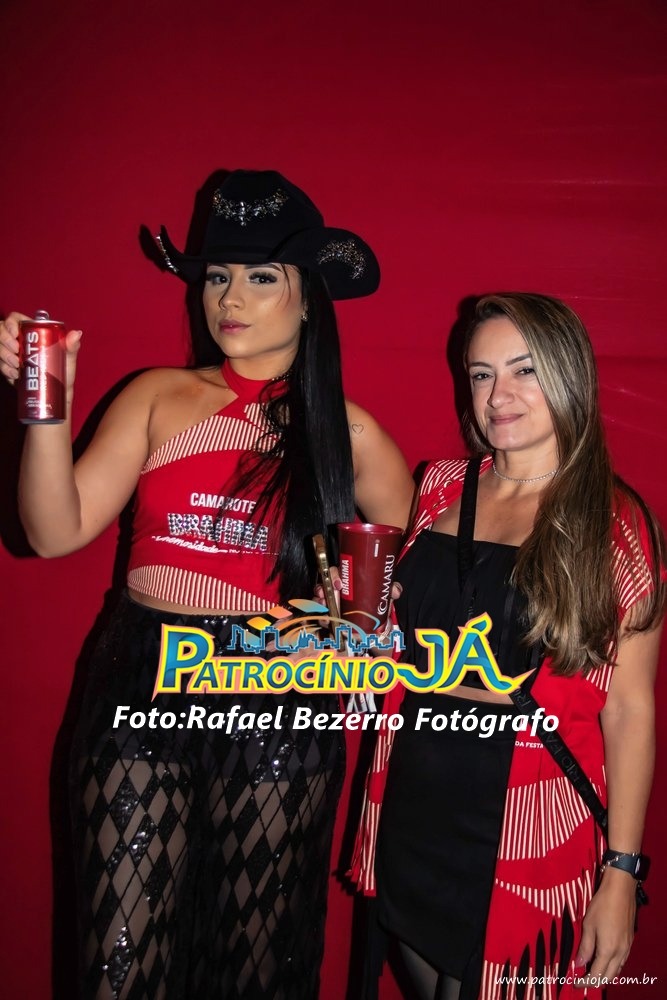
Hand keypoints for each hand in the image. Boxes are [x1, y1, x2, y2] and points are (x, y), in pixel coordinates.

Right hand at [0, 311, 82, 397]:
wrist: (56, 394)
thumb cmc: (63, 372)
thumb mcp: (68, 358)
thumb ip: (72, 346)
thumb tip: (76, 333)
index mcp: (31, 332)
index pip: (14, 319)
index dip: (10, 323)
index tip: (15, 333)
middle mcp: (18, 341)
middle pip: (1, 331)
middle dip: (5, 340)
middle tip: (16, 351)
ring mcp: (10, 354)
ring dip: (4, 355)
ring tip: (17, 365)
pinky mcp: (7, 368)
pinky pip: (0, 365)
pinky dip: (5, 369)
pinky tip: (15, 375)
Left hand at [574, 869, 635, 987]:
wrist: (621, 890)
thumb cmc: (602, 905)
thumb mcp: (588, 925)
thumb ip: (585, 947)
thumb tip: (579, 964)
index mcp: (608, 950)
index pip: (597, 974)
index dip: (586, 982)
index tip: (576, 984)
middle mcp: (620, 953)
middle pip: (609, 976)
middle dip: (596, 982)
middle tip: (583, 981)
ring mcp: (627, 948)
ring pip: (617, 970)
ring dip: (605, 975)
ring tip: (592, 973)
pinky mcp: (629, 941)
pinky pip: (621, 961)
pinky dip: (612, 967)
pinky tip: (605, 961)